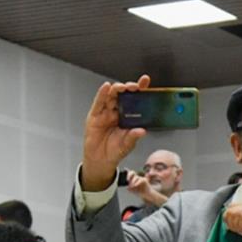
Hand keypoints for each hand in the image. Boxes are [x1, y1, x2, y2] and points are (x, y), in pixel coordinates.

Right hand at [81, 74, 150, 191]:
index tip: (146, 81)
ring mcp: (106, 112)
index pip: (135, 101)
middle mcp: (117, 112)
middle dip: (128, 88)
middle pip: (123, 95)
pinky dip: (102, 94)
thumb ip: (133, 136)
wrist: (101, 160)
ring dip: (117, 89)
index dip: (140, 90)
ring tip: (123, 87)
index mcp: (128, 117)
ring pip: (111, 96)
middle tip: (135, 87)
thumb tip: (142, 131)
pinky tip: (106, 87)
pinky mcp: (95, 115)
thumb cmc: (115, 150)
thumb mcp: (128, 144)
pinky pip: (99, 102)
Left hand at [126, 171, 165, 207]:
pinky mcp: (145, 180)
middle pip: (132, 172)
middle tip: (127, 180)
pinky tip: (135, 185)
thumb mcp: (133, 191)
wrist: (148, 195)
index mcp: (133, 179)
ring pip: (136, 177)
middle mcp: (137, 177)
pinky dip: (137, 183)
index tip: (125, 175)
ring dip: (133, 182)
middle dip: (129, 175)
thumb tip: (127, 188)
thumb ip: (130, 189)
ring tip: (132, 186)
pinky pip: (140, 180)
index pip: (129, 174)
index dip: (126, 173)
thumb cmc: (141, 192)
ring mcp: (141, 178)